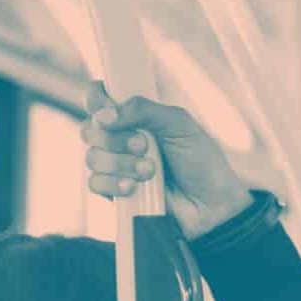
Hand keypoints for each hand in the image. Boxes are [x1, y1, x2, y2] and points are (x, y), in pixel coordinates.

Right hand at [79, 81, 252, 239]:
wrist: (210, 203)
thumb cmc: (200, 160)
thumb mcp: (178, 124)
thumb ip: (143, 110)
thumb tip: (104, 115)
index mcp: (135, 116)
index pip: (98, 97)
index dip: (96, 100)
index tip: (107, 109)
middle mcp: (120, 138)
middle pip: (89, 129)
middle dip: (115, 139)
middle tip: (144, 146)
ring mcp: (116, 165)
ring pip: (92, 157)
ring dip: (121, 164)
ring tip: (151, 171)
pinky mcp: (114, 191)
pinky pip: (95, 183)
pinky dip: (115, 184)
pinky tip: (134, 188)